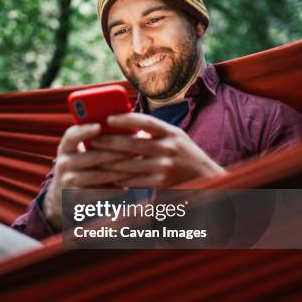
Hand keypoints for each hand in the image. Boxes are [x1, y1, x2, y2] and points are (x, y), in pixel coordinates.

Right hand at [42, 122, 132, 229]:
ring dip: (120, 171)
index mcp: (65, 148)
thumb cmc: (81, 167)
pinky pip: (100, 192)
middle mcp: (63, 163)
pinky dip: (115, 189)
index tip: (99, 126)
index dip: (84, 130)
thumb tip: (125, 127)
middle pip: (93, 156)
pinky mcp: (76, 197)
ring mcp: (68, 181)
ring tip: (137, 167)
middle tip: (137, 150)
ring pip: (99, 175)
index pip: (72, 136)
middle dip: (117, 153)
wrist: (63, 196)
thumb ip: (96, 141)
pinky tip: (128, 186)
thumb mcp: (80, 152)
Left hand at [90, 113, 225, 187]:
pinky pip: (134, 180)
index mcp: (171, 132)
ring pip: (129, 164)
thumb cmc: (186, 155)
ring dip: (109, 162)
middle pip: (132, 144)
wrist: (208, 179)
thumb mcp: (176, 137)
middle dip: (109, 142)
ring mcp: (165, 166)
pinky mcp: (161, 183)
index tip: (107, 119)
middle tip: (93, 141)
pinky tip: (107, 176)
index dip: (124, 119)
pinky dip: (119, 178)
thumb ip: (155, 131)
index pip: (145, 122)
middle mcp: (169, 147)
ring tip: (94, 158)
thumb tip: (124, 122)